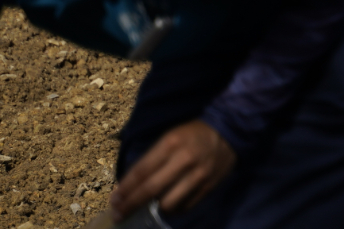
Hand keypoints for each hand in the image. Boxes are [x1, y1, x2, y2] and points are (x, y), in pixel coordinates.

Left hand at [110, 119, 234, 219]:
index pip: (141, 171)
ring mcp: (199, 174)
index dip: (125, 189)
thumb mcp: (169, 137)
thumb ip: (151, 159)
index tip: (113, 200)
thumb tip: (128, 186)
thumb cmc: (192, 134)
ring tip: (145, 211)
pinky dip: (173, 210)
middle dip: (131, 205)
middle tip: (119, 214)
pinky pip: (185, 206)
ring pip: (168, 203)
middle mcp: (184, 159)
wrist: (229, 131)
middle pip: (151, 189)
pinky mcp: (209, 185)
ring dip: (153, 210)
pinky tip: (166, 207)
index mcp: (171, 143)